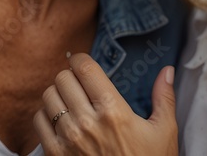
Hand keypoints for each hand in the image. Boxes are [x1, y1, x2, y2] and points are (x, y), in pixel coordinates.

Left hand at [33, 53, 177, 155]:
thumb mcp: (164, 132)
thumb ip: (164, 98)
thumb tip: (167, 71)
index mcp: (114, 111)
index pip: (84, 68)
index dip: (80, 60)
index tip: (82, 63)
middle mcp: (88, 123)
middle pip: (63, 78)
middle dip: (71, 77)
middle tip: (80, 85)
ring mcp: (69, 139)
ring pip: (48, 97)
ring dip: (58, 95)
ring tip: (70, 102)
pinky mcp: (56, 155)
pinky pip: (38, 121)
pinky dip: (46, 116)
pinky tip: (60, 121)